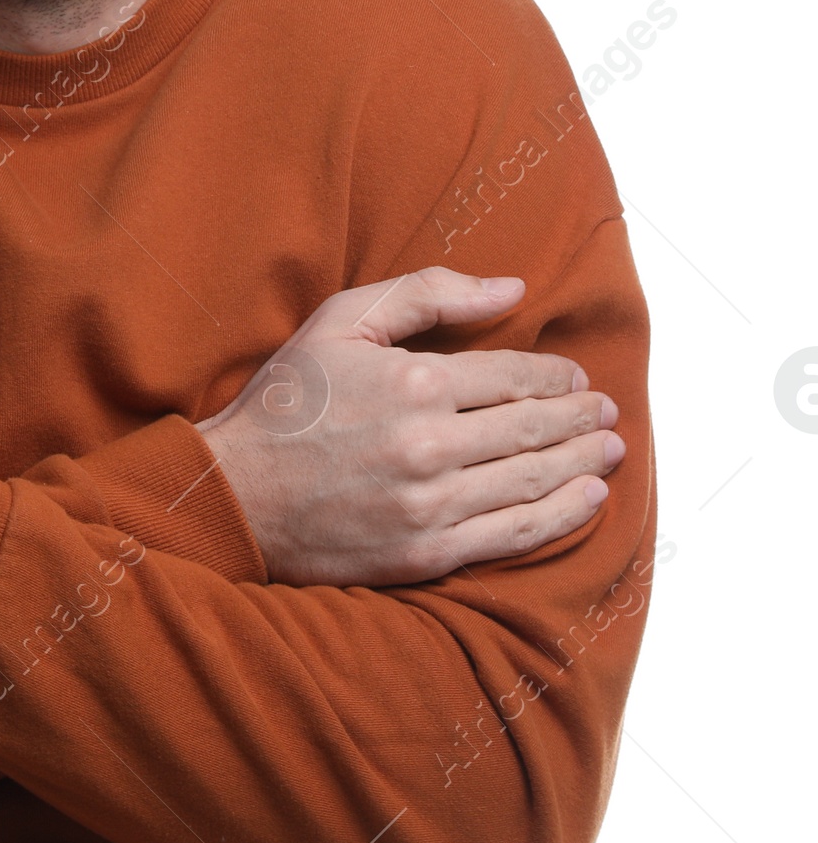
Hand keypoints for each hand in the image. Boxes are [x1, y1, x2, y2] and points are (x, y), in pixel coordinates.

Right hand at [198, 268, 623, 586]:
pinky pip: (514, 534)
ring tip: (608, 451)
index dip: (556, 376)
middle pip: (534, 428)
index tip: (575, 378)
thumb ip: (427, 294)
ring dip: (584, 463)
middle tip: (605, 413)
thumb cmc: (287, 400)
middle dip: (581, 418)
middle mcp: (431, 445)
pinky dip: (561, 516)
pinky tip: (587, 499)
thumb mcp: (341, 320)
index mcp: (415, 383)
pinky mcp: (427, 553)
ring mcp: (432, 505)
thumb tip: (511, 289)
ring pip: (535, 481)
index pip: (514, 376)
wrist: (234, 492)